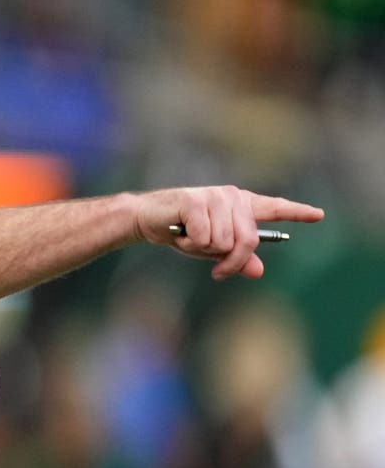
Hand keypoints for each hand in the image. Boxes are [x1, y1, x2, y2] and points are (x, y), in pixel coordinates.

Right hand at [133, 185, 323, 279]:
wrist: (149, 219)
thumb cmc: (183, 232)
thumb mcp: (213, 250)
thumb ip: (238, 258)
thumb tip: (259, 271)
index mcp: (241, 205)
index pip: (273, 207)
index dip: (296, 212)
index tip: (318, 215)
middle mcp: (233, 196)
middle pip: (248, 240)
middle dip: (231, 261)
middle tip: (217, 271)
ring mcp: (215, 197)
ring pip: (224, 242)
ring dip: (203, 249)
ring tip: (189, 239)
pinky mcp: (195, 201)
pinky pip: (205, 237)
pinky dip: (190, 244)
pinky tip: (180, 234)